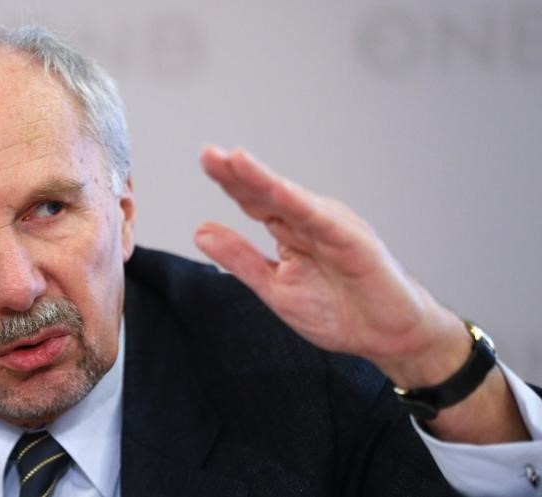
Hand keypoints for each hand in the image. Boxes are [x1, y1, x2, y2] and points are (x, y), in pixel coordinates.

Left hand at [194, 146, 466, 386]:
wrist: (387, 337)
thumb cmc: (339, 310)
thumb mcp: (274, 287)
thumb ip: (240, 258)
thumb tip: (200, 232)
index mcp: (290, 230)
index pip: (254, 200)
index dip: (230, 181)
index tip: (206, 160)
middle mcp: (309, 221)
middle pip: (268, 192)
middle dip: (238, 173)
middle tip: (209, 154)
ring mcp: (332, 228)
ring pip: (293, 199)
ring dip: (264, 179)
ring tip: (236, 161)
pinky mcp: (354, 242)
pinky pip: (324, 221)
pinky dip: (303, 206)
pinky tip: (281, 191)